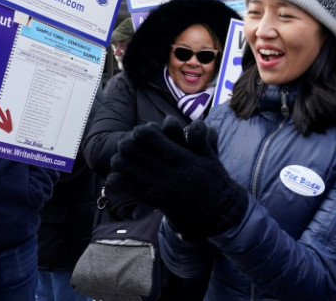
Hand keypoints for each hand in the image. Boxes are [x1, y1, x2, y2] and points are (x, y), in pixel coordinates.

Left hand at [108, 116, 247, 239]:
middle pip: (131, 149)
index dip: (141, 130)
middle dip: (127, 142)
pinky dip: (118, 179)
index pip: (148, 136)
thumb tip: (198, 122)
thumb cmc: (214, 180)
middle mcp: (167, 172)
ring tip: (124, 157)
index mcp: (181, 158)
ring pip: (125, 166)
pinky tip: (121, 175)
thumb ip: (201, 138)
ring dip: (120, 159)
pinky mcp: (153, 200)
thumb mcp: (211, 157)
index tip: (143, 131)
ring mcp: (158, 187)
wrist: (216, 212)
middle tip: (129, 142)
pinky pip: (127, 187)